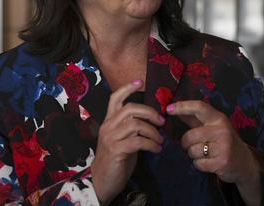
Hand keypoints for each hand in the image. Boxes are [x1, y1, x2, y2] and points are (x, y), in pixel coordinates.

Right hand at [91, 80, 164, 204]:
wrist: (101, 181)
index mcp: (109, 122)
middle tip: (161, 122)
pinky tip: (157, 149)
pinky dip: (151, 144)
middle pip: (130, 109)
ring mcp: (111, 138)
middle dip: (150, 112)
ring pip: (136, 125)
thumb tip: (152, 121)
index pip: (115, 99)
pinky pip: (138, 141)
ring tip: (160, 140)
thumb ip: (131, 129)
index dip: (127, 88)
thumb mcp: (122, 140)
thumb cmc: (115, 160)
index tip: (140, 81)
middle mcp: (108, 126)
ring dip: (153, 132)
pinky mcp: (116, 150)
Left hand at [167, 100, 260, 204]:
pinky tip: (208, 162)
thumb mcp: (212, 127)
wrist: (244, 162)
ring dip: (193, 154)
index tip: (168, 109)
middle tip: (192, 145)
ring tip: (204, 154)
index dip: (182, 106)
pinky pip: (198, 163)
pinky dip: (199, 164)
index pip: (199, 107)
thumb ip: (194, 119)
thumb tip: (173, 109)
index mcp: (218, 119)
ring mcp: (223, 146)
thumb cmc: (224, 141)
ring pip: (192, 150)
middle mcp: (222, 130)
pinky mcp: (222, 162)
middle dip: (186, 143)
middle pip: (190, 135)